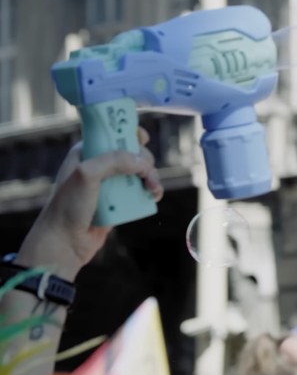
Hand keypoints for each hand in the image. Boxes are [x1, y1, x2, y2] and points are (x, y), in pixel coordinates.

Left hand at [17, 127, 162, 278]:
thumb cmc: (68, 207)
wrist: (65, 242)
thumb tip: (142, 162)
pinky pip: (140, 191)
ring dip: (152, 178)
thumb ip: (114, 161)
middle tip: (147, 174)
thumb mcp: (87, 174)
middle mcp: (99, 165)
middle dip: (145, 161)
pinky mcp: (119, 201)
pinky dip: (151, 191)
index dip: (129, 132)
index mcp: (87, 152)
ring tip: (154, 191)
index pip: (112, 133)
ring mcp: (110, 184)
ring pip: (140, 172)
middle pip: (133, 153)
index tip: (142, 137)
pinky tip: (153, 197)